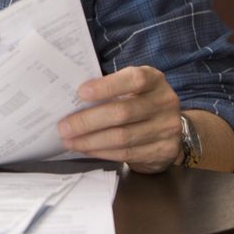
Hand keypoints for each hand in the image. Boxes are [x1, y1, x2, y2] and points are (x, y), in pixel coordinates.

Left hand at [58, 66, 181, 172]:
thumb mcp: (130, 87)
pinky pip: (127, 153)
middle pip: (122, 113)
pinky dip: (102, 152)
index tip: (80, 93)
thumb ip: (107, 88)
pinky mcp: (164, 150)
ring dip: (91, 141)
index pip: (133, 80)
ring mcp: (167, 128)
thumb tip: (70, 98)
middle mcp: (164, 102)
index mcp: (154, 79)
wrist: (170, 125)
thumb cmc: (138, 100)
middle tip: (64, 127)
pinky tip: (86, 149)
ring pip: (122, 137)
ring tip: (69, 141)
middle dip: (88, 121)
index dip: (106, 86)